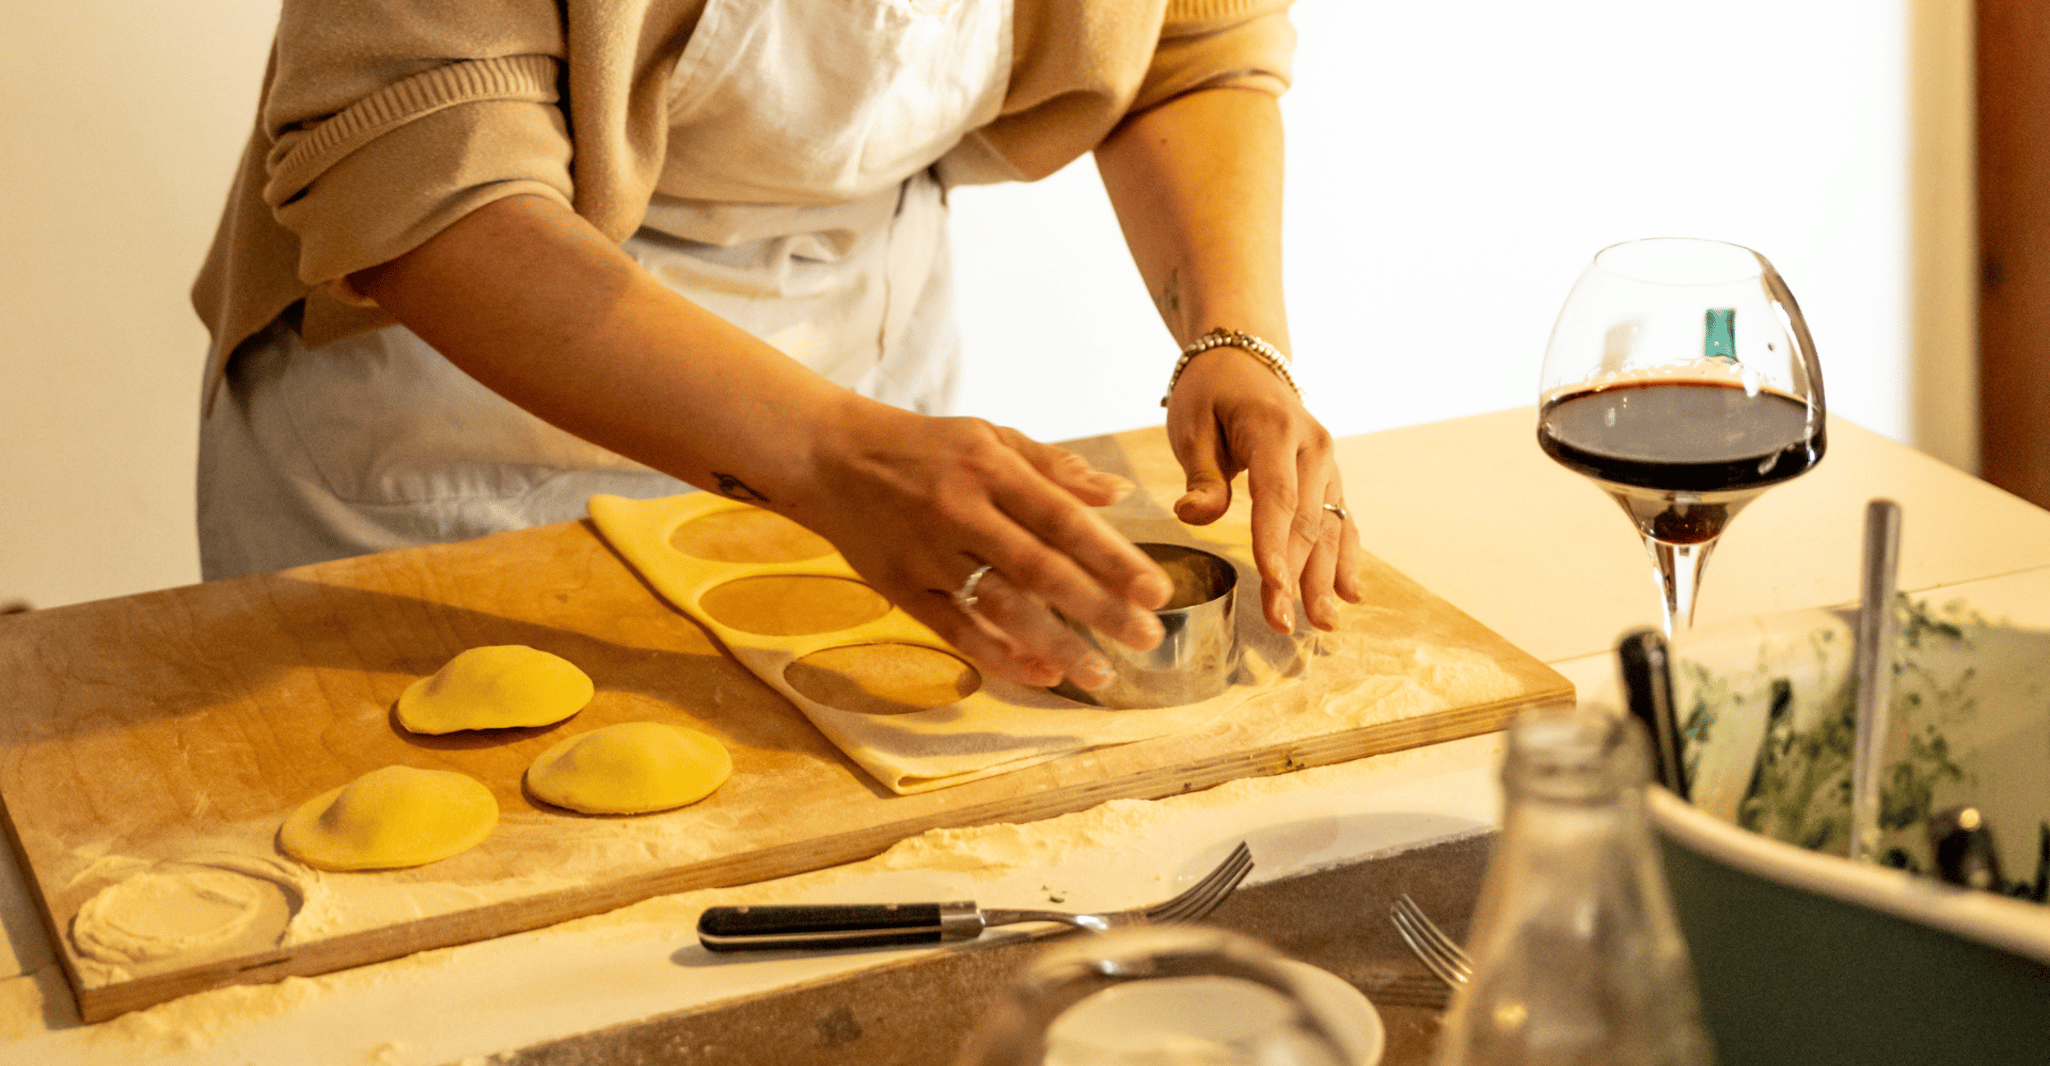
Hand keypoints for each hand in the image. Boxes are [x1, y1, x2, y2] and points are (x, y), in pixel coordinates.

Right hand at [790, 396, 1172, 691]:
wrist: (829, 456)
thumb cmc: (924, 446)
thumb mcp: (990, 435)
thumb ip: (1055, 467)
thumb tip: (1119, 494)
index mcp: (990, 468)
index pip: (1063, 518)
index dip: (1112, 558)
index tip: (1155, 590)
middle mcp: (961, 511)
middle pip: (1040, 568)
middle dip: (1098, 607)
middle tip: (1146, 638)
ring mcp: (928, 552)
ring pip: (1000, 606)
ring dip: (1055, 644)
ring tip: (1099, 673)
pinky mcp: (900, 585)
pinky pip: (955, 628)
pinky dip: (998, 655)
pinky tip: (1040, 674)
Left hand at [1165, 347, 1364, 631]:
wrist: (1245, 360)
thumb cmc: (1209, 394)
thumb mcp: (1191, 425)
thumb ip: (1200, 475)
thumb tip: (1195, 516)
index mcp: (1274, 429)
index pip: (1277, 497)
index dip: (1275, 546)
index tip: (1274, 588)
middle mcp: (1312, 446)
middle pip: (1307, 520)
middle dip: (1298, 576)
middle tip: (1284, 624)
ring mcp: (1327, 462)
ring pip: (1329, 526)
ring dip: (1326, 577)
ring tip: (1324, 622)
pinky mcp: (1328, 475)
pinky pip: (1340, 519)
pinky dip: (1346, 557)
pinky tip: (1350, 593)